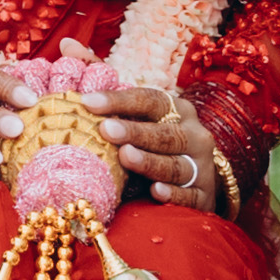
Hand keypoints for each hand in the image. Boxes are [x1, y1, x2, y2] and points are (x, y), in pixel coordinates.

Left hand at [96, 83, 219, 202]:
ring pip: (175, 165)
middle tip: (106, 130)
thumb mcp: (146, 126)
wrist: (199, 183)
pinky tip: (155, 191)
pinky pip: (188, 196)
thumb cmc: (159, 149)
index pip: (151, 101)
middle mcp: (194, 137)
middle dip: (135, 131)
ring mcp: (201, 168)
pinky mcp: (203, 197)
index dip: (120, 100)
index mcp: (180, 113)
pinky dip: (172, 193)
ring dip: (149, 162)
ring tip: (125, 156)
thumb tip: (77, 83)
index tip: (89, 102)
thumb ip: (119, 113)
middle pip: (165, 133)